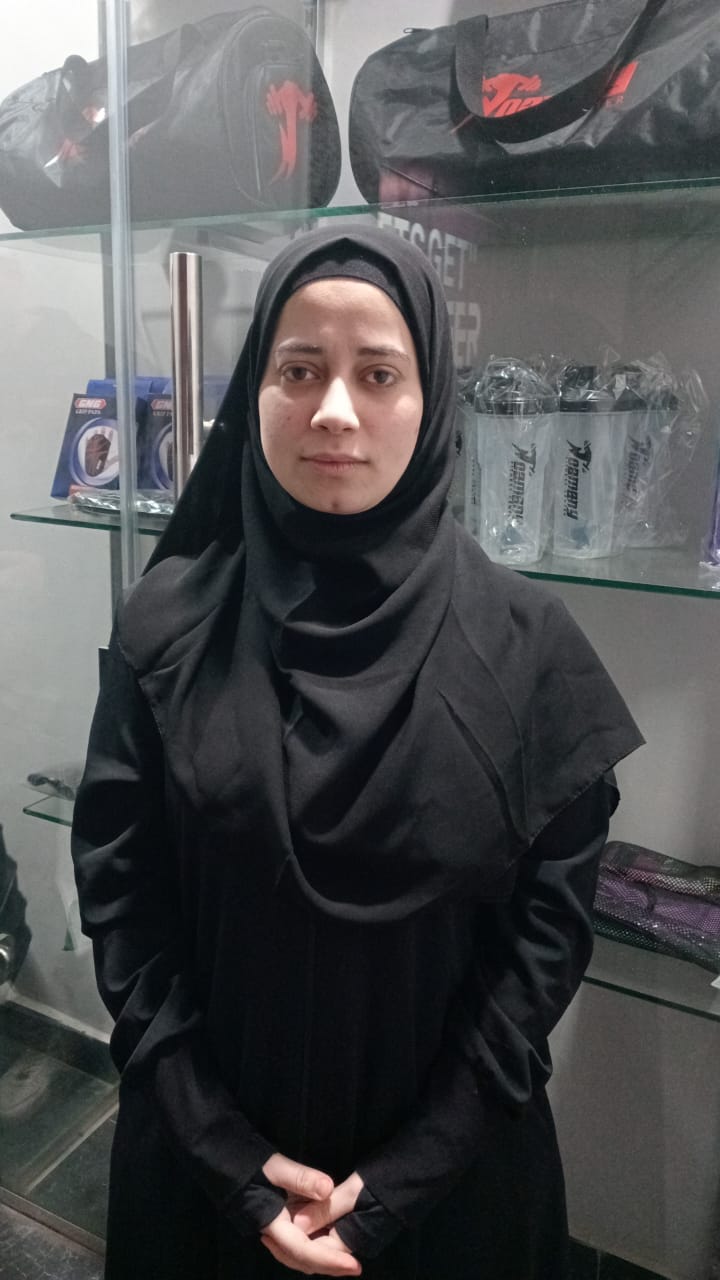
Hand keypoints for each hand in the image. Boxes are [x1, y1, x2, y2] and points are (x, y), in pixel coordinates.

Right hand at [260, 1154, 361, 1275]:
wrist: (230, 1168)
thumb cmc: (250, 1167)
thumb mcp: (275, 1167)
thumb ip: (301, 1178)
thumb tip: (328, 1189)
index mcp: (272, 1224)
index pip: (303, 1249)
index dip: (329, 1259)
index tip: (353, 1265)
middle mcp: (274, 1235)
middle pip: (303, 1260)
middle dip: (329, 1265)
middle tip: (355, 1267)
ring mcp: (276, 1232)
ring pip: (300, 1256)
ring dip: (323, 1258)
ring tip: (346, 1259)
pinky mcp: (279, 1226)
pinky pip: (299, 1244)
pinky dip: (316, 1246)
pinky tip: (330, 1238)